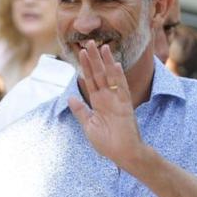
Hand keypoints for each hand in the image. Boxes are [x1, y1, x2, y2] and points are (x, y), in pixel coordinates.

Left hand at [67, 41, 147, 170]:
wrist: (122, 153)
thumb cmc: (107, 142)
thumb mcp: (89, 125)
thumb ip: (80, 111)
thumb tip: (70, 98)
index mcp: (98, 102)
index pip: (90, 81)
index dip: (85, 67)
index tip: (80, 53)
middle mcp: (107, 98)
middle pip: (99, 74)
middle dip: (93, 59)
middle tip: (88, 42)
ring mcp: (117, 100)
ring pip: (110, 77)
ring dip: (106, 63)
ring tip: (102, 47)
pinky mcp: (125, 105)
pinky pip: (122, 88)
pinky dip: (118, 77)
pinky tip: (115, 65)